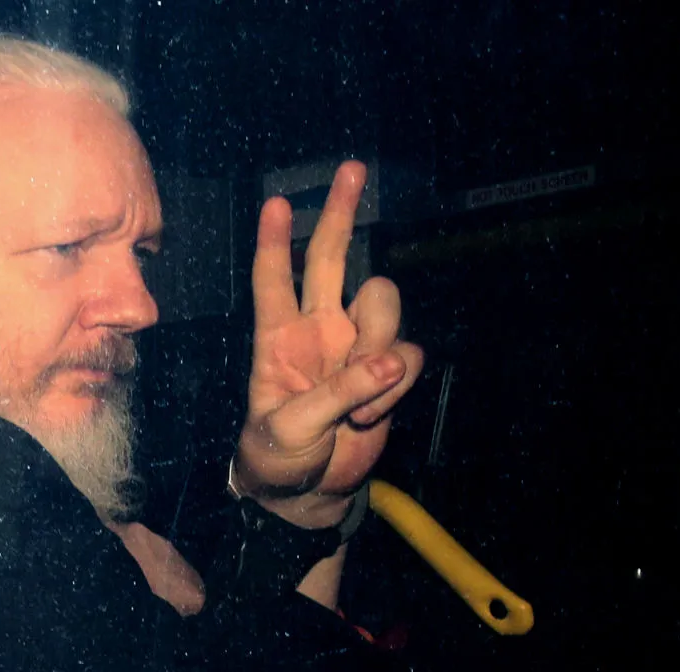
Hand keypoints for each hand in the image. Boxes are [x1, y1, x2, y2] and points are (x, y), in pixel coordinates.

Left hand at [235, 161, 423, 528]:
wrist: (308, 493)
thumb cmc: (278, 456)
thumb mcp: (289, 429)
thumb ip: (335, 394)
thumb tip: (388, 363)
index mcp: (277, 337)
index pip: (273, 278)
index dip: (274, 241)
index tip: (276, 202)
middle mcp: (318, 329)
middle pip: (330, 257)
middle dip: (338, 213)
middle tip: (350, 169)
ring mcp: (355, 346)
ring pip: (382, 303)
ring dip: (378, 343)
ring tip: (358, 398)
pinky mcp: (386, 371)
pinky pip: (406, 354)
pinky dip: (394, 384)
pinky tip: (369, 414)